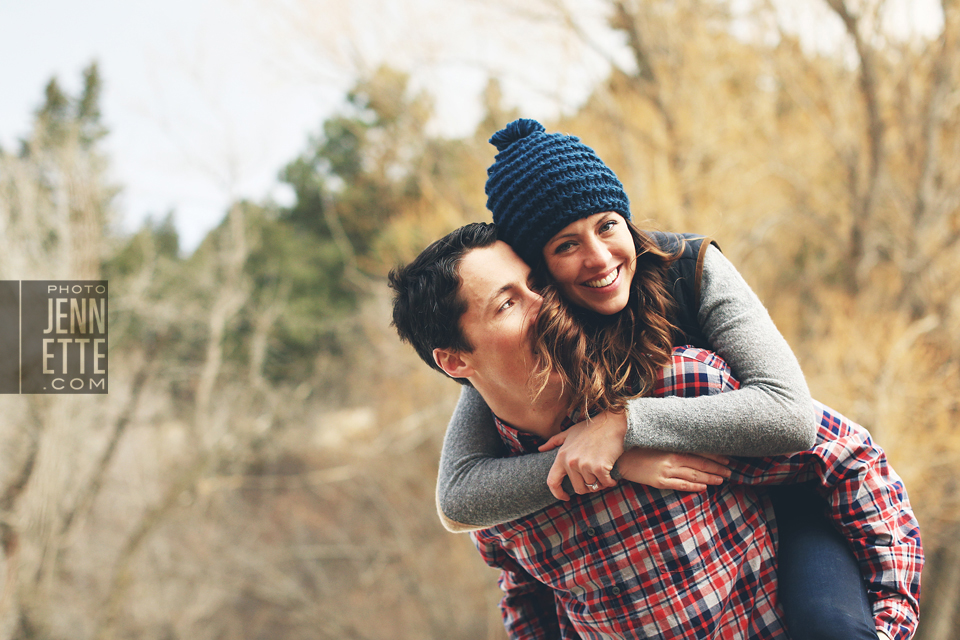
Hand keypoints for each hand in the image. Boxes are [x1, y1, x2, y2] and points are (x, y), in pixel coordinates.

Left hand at [538, 410, 626, 499]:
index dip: (558, 493)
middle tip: (595, 479)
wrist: (611, 422)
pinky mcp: (600, 467)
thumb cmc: (590, 428)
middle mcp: (571, 462)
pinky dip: (610, 482)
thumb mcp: (569, 432)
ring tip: (604, 472)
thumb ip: (554, 442)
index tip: (565, 497)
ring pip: (592, 486)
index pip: (552, 482)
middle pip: (578, 488)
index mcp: (562, 456)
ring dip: (600, 483)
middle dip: (588, 487)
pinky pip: (605, 483)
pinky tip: (612, 475)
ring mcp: (585, 465)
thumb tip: (540, 449)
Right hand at [616, 448, 731, 491]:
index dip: (715, 456)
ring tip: (721, 480)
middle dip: (717, 468)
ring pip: (694, 475)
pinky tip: (704, 487)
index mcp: (672, 446)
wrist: (620, 458)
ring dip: (709, 478)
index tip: (727, 459)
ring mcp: (666, 471)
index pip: (699, 451)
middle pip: (700, 463)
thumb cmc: (638, 448)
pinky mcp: (659, 481)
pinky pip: (680, 484)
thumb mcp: (657, 441)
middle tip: (730, 471)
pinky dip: (693, 486)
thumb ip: (672, 440)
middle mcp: (672, 458)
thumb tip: (688, 438)